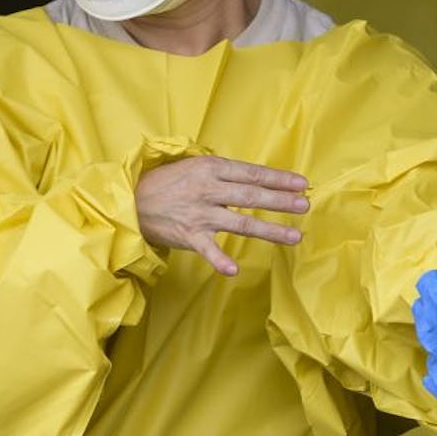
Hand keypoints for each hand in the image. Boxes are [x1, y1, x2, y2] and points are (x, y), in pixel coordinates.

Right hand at [135, 156, 308, 275]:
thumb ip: (223, 171)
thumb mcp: (194, 165)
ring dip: (270, 230)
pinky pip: (208, 250)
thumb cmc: (167, 182)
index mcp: (211, 169)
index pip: (252, 173)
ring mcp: (199, 214)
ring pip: (241, 223)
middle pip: (252, 196)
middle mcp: (208, 190)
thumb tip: (255, 175)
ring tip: (295, 236)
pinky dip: (220, 260)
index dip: (278, 178)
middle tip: (305, 205)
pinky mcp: (189, 236)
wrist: (130, 202)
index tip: (302, 183)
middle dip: (281, 200)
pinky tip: (234, 270)